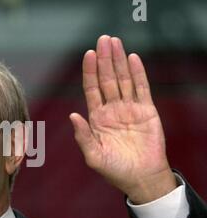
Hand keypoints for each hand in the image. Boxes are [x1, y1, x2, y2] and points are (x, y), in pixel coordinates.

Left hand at [70, 35, 176, 203]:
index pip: (92, 89)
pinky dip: (138, 73)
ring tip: (115, 42)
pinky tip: (133, 58)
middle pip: (107, 79)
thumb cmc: (114, 170)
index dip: (90, 72)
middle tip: (103, 39)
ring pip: (123, 79)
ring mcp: (129, 109)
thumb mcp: (93, 155)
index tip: (88, 54)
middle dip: (105, 59)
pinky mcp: (147, 111)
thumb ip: (83, 136)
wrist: (140, 178)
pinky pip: (142, 89)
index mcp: (97, 118)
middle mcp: (112, 109)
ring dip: (119, 61)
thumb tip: (72, 115)